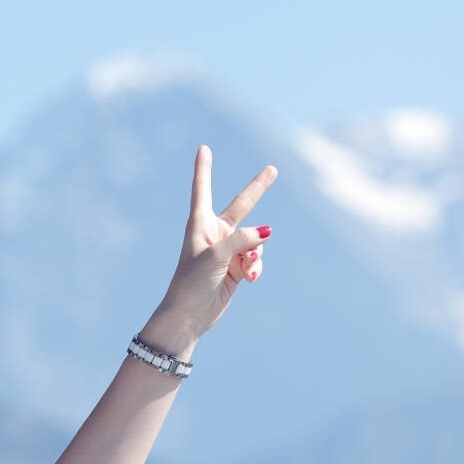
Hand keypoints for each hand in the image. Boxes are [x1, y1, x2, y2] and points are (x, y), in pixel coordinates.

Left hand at [144, 146, 275, 351]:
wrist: (190, 315)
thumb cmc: (193, 282)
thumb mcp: (217, 256)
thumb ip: (243, 239)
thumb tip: (267, 231)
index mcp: (200, 224)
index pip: (202, 189)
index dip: (203, 168)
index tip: (203, 148)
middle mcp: (216, 233)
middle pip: (242, 205)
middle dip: (258, 188)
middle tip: (273, 169)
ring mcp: (229, 250)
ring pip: (255, 241)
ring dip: (255, 254)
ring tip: (245, 269)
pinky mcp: (238, 267)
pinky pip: (256, 259)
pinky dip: (255, 267)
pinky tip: (249, 278)